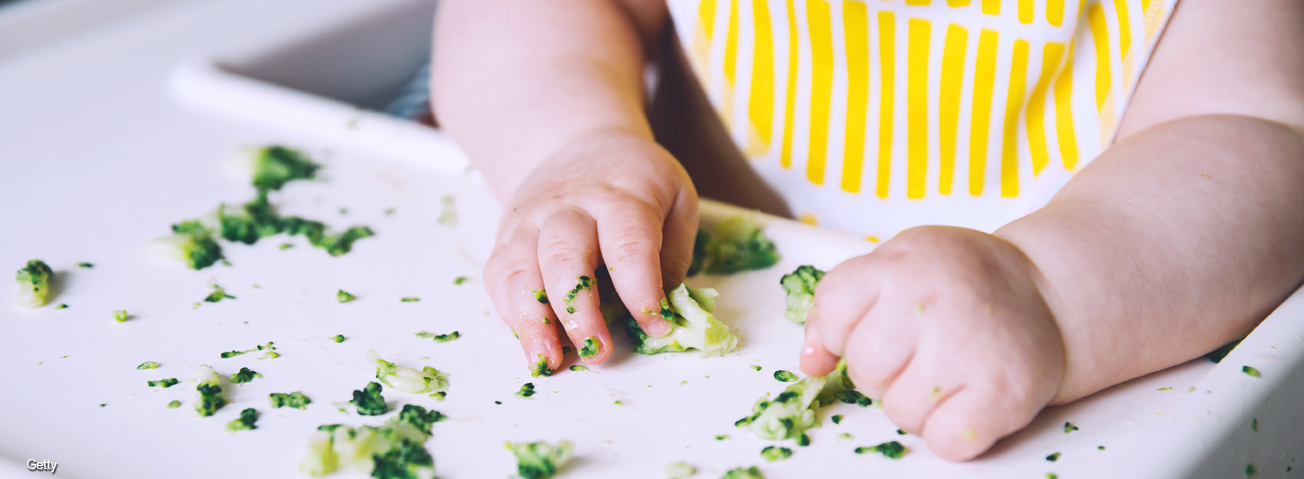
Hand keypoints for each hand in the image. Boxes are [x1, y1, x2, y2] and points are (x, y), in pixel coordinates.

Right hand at [482, 129, 698, 372]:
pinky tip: (532, 343)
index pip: (628, 243)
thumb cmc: (637, 182)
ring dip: (532, 320)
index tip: (656, 325)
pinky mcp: (507, 238)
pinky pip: (500, 278)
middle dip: (578, 310)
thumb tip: (662, 312)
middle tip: (597, 351)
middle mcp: (569, 206)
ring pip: (521, 269)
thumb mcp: (677, 199)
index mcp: (621, 196)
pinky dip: (511, 314)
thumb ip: (673, 255)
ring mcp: (531, 221)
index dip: (641, 289)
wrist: (579, 145)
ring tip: (547, 361)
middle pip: (564, 256)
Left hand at [800, 226, 1064, 460]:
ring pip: (899, 412)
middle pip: (864, 369)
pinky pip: (944, 441)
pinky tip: (970, 398)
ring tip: (950, 371)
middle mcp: (930, 302)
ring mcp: (967, 349)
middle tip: (921, 351)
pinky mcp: (1002, 394)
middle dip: (884, 371)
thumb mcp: (896, 264)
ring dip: (918, 403)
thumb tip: (811, 364)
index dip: (841, 332)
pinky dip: (951, 432)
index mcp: (900, 264)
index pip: (833, 312)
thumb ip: (842, 304)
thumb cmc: (960, 282)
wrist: (1048, 292)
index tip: (874, 327)